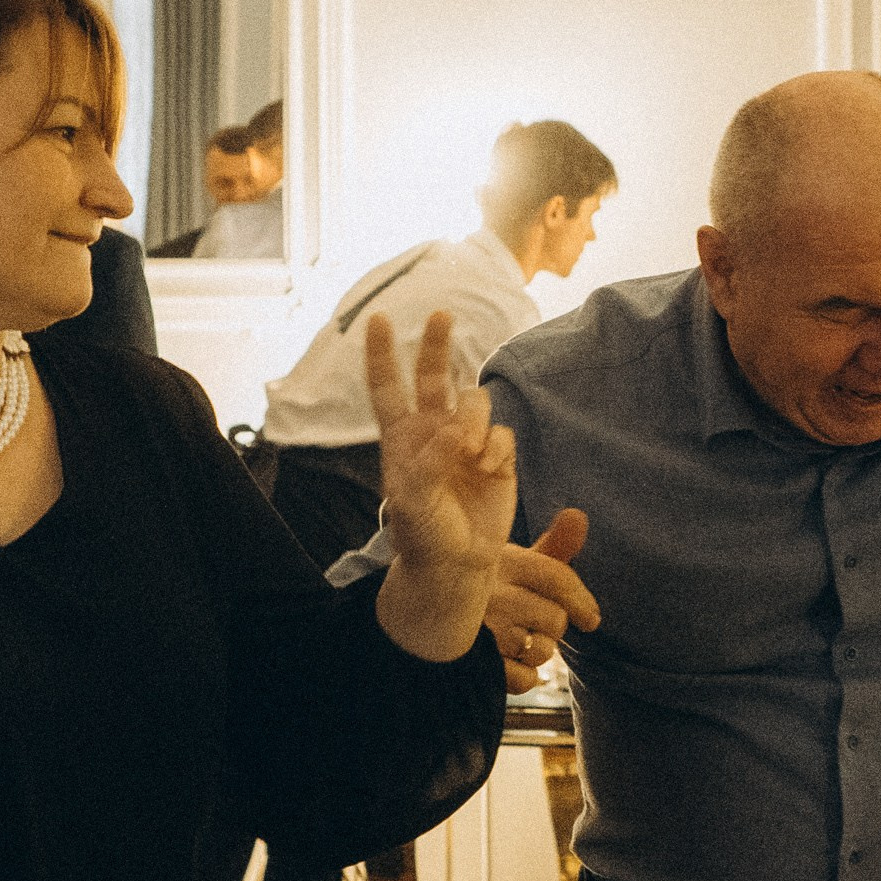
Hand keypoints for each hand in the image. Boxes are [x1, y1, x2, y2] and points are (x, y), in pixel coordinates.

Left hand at [365, 310, 516, 576]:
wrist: (457, 565)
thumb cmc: (424, 535)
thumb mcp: (413, 501)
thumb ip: (430, 462)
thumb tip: (455, 430)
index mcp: (402, 438)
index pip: (388, 388)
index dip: (382, 354)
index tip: (378, 319)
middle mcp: (434, 432)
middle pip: (434, 375)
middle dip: (436, 343)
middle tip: (441, 314)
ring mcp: (467, 443)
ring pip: (475, 400)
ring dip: (474, 418)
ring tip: (470, 453)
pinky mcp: (497, 458)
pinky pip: (501, 432)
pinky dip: (496, 447)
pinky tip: (488, 468)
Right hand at [487, 507, 601, 692]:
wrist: (419, 615)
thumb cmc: (481, 587)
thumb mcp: (511, 561)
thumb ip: (552, 545)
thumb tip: (579, 515)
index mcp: (499, 562)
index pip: (556, 579)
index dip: (581, 600)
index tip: (591, 620)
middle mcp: (488, 594)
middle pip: (555, 620)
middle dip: (551, 626)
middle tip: (529, 622)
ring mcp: (478, 631)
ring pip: (541, 651)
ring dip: (537, 651)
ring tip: (514, 640)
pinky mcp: (473, 665)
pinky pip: (524, 679)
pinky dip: (523, 676)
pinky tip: (506, 662)